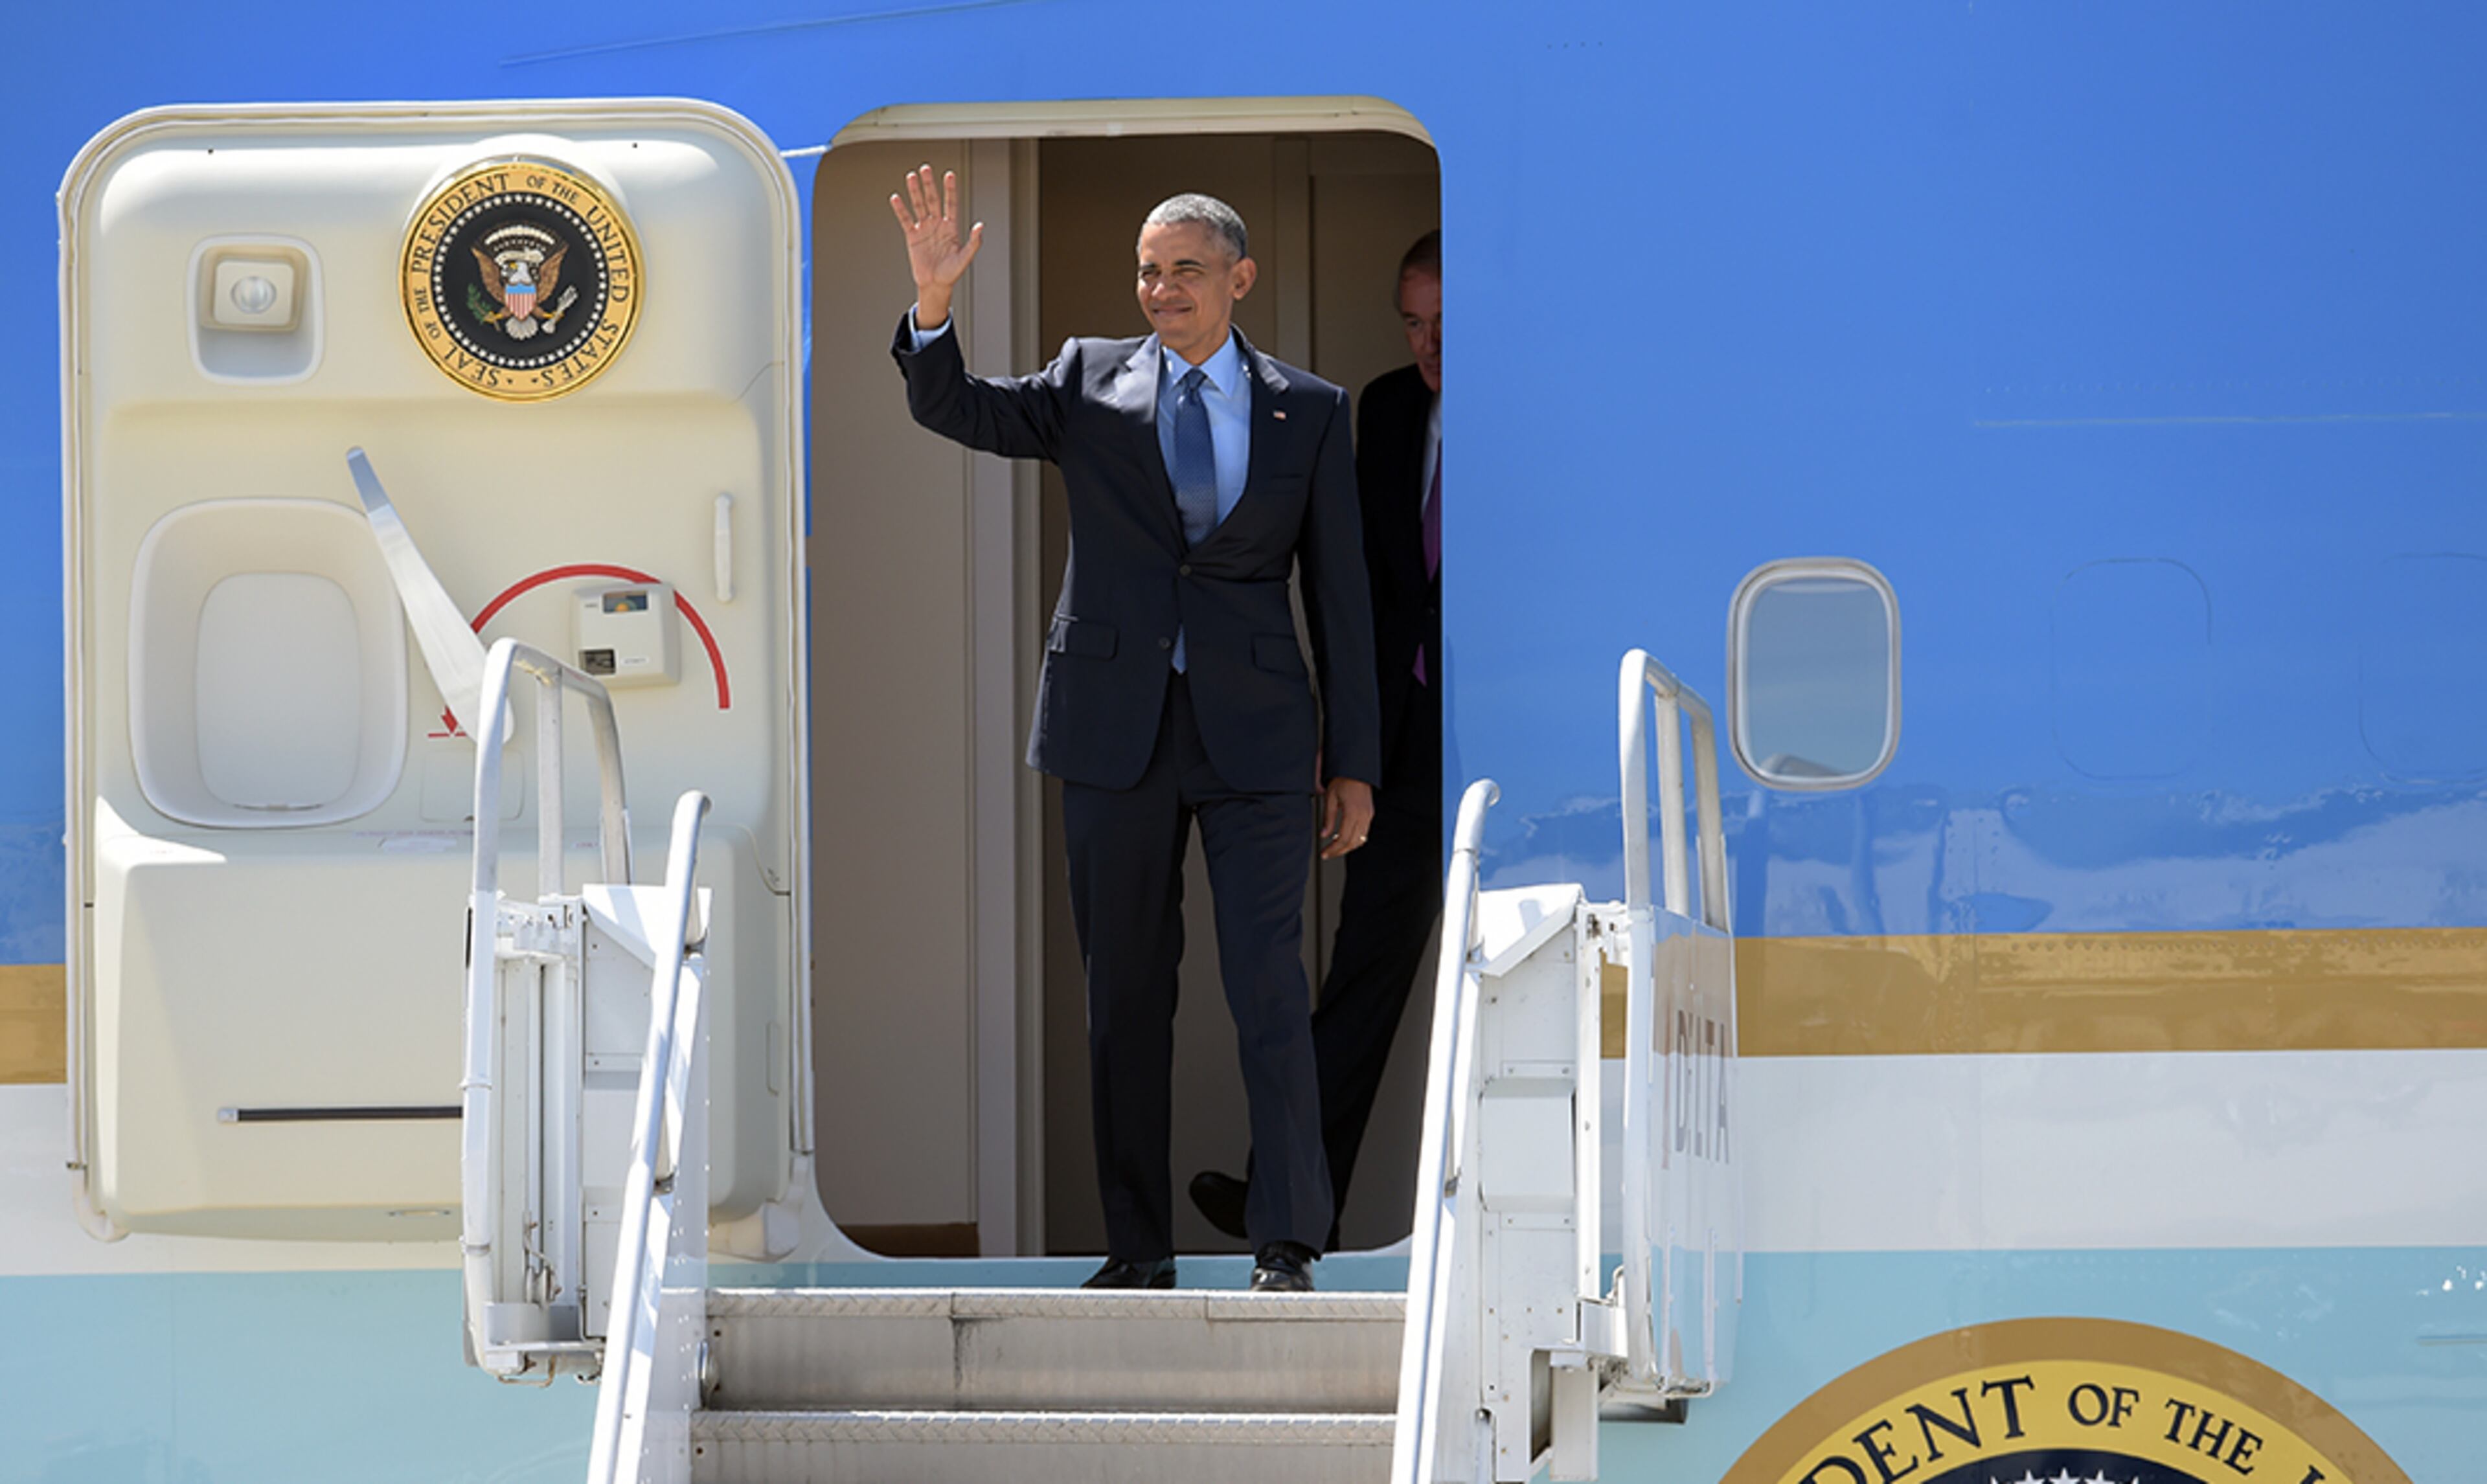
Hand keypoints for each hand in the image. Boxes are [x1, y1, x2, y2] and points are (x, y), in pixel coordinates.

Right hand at [888, 165, 983, 329]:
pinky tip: (896, 198)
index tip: (949, 174)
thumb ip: (974, 242)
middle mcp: (937, 225)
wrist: (935, 285)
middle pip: (933, 200)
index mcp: (951, 228)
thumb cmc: (951, 273)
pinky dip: (900, 210)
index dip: (950, 190)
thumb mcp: (965, 258)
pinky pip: (905, 220)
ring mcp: (924, 229)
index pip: (951, 204)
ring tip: (911, 176)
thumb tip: (980, 226)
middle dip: (929, 184)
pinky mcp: (912, 236)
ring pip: (919, 206)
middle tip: (926, 169)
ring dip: (915, 191)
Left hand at [1319, 778, 1375, 859]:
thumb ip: (1327, 818)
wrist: (1357, 769)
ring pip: (1360, 840)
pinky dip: (1354, 839)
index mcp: (1352, 812)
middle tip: (1328, 854)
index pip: (1343, 838)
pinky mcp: (1370, 814)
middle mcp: (1363, 815)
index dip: (1333, 849)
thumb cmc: (1343, 780)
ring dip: (1347, 847)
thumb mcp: (1330, 797)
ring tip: (1335, 848)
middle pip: (1352, 843)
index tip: (1324, 853)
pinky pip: (1364, 832)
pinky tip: (1345, 838)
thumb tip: (1323, 835)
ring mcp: (1368, 815)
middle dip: (1339, 851)